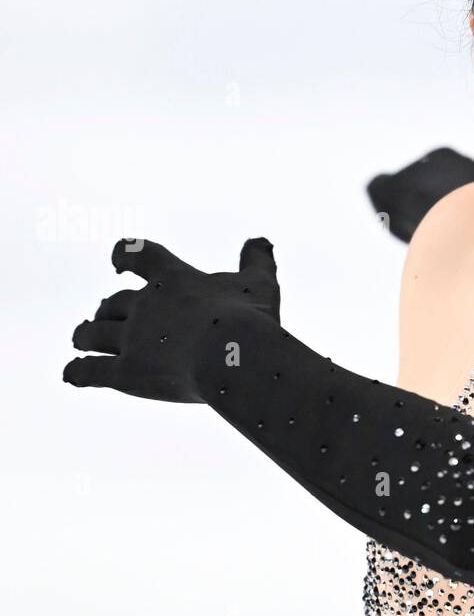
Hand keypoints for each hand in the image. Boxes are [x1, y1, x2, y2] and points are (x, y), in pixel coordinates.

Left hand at [63, 236, 280, 402]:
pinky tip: (71, 374)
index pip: (138, 255)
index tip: (118, 262)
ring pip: (93, 333)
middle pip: (113, 303)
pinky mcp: (126, 374)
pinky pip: (90, 371)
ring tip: (80, 337)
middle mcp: (144, 305)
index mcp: (172, 278)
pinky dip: (78, 371)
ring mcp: (131, 340)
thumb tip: (261, 241)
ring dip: (84, 334)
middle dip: (108, 308)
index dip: (125, 255)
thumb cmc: (252, 319)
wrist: (236, 356)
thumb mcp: (260, 284)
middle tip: (104, 313)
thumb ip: (257, 262)